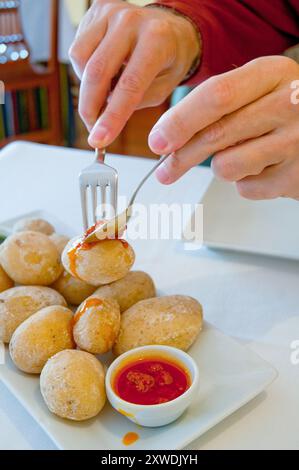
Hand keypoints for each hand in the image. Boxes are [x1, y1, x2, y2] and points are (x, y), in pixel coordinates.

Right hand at [69, 0, 199, 147]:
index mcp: (157, 40)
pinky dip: (85, 69)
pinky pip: (78, 48)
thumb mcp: (164, 88)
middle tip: (92, 128)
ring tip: (104, 92)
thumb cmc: (169, 60)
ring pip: (80, 58)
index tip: (99, 139)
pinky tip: (103, 72)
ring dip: (87, 86)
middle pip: (97, 71)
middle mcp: (132, 20)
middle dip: (90, 107)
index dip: (112, 116)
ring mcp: (111, 12)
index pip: (129, 85)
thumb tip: (104, 117)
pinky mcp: (96, 11)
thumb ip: (136, 101)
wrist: (171, 27)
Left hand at [149, 56, 298, 199]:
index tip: (156, 140)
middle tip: (164, 170)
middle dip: (181, 156)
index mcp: (272, 73)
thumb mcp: (254, 90)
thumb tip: (165, 138)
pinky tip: (262, 168)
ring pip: (227, 166)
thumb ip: (214, 105)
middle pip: (217, 134)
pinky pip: (246, 188)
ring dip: (222, 167)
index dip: (180, 120)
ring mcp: (297, 141)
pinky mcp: (296, 176)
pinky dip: (245, 182)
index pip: (216, 95)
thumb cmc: (279, 109)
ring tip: (241, 156)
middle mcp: (289, 103)